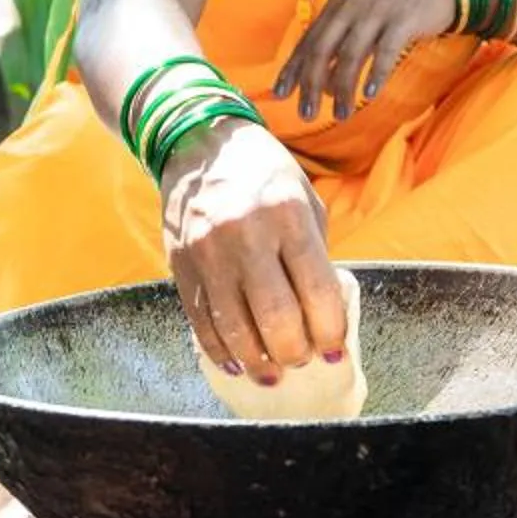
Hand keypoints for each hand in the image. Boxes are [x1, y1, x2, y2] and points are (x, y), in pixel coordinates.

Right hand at [161, 117, 349, 380]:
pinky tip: (239, 363)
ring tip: (274, 372)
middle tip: (303, 359)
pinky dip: (222, 351)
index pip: (317, 290)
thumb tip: (323, 315)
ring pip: (236, 329)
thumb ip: (314, 254)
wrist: (199, 144)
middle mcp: (247, 236)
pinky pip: (202, 323)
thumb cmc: (265, 175)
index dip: (330, 331)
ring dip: (260, 362)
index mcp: (288, 216)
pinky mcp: (181, 267)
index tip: (335, 349)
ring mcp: (209, 253)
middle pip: (277, 318)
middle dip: (296, 352)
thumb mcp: (304, 200)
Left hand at [272, 0, 457, 121]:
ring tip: (341, 115)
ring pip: (351, 54)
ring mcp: (377, 12)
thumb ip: (341, 44)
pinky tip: (369, 94)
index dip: (292, 69)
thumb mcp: (362, 16)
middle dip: (311, 84)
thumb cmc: (397, 5)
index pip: (308, 41)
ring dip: (343, 88)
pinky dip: (376, 73)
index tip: (280, 95)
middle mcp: (352, 6)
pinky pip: (385, 51)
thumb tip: (323, 87)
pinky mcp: (403, 20)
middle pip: (323, 49)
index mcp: (337, 5)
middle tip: (306, 114)